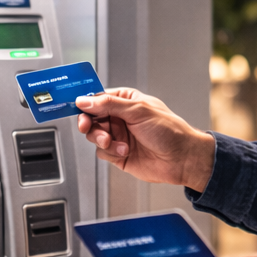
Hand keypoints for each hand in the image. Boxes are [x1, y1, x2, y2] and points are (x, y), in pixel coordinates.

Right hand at [76, 88, 215, 191]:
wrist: (182, 159)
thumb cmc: (170, 130)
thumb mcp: (138, 110)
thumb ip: (109, 104)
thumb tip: (85, 100)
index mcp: (126, 101)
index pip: (98, 98)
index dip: (85, 102)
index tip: (75, 106)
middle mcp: (120, 118)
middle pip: (91, 118)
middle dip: (90, 123)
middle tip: (87, 126)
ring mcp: (119, 136)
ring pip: (94, 136)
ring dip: (102, 139)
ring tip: (113, 142)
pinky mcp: (118, 153)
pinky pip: (102, 152)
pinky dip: (111, 152)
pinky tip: (125, 151)